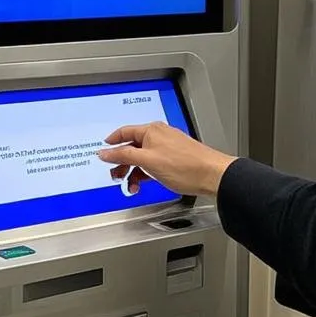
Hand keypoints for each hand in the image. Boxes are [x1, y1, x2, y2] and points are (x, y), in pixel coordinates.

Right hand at [98, 122, 235, 197]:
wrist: (212, 176)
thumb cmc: (186, 167)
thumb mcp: (148, 161)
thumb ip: (124, 156)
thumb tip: (105, 152)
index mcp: (152, 130)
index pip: (125, 132)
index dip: (112, 142)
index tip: (103, 150)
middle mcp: (160, 135)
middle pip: (133, 146)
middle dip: (122, 162)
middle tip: (116, 175)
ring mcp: (168, 147)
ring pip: (143, 157)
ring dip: (134, 171)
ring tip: (131, 185)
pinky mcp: (175, 158)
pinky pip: (154, 164)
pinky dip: (146, 173)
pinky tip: (144, 183)